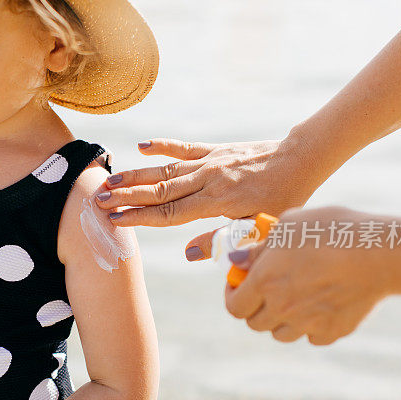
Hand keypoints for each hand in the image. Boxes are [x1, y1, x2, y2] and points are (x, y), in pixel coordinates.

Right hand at [94, 137, 317, 228]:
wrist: (302, 159)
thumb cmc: (284, 199)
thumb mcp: (258, 228)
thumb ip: (222, 239)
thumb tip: (188, 253)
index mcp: (217, 201)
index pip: (170, 212)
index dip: (140, 217)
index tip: (115, 220)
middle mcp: (208, 179)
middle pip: (159, 190)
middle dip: (127, 196)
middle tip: (98, 201)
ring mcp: (210, 162)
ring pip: (166, 170)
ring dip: (136, 175)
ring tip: (109, 180)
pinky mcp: (215, 150)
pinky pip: (184, 147)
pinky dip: (163, 146)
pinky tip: (143, 146)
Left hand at [223, 207, 400, 344]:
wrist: (381, 251)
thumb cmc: (332, 229)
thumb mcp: (288, 224)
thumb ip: (259, 247)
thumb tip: (239, 261)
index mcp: (264, 281)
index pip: (234, 306)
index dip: (232, 295)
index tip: (239, 285)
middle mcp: (282, 307)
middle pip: (255, 324)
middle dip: (256, 308)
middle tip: (267, 292)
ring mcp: (308, 323)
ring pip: (281, 335)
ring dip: (282, 320)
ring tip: (294, 299)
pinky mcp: (334, 331)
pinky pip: (312, 337)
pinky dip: (311, 327)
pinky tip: (320, 306)